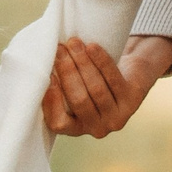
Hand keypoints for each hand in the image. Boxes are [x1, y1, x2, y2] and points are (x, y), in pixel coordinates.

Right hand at [42, 36, 171, 137]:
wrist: (128, 75)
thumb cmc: (89, 80)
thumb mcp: (72, 88)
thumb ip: (57, 84)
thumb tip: (39, 64)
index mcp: (75, 128)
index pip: (58, 122)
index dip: (52, 101)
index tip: (47, 76)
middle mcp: (97, 128)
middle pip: (79, 100)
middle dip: (67, 71)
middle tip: (58, 49)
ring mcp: (117, 117)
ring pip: (96, 89)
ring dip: (83, 62)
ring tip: (74, 42)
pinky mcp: (133, 101)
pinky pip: (114, 79)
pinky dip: (102, 61)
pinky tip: (92, 46)